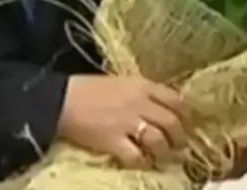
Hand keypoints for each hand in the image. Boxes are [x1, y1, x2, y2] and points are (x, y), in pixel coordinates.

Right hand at [57, 75, 186, 168]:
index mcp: (142, 85)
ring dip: (164, 152)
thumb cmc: (89, 89)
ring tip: (162, 156)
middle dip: (179, 137)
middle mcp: (139, 103)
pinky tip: (141, 162)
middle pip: (172, 122)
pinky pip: (136, 156)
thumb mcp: (121, 82)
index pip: (175, 100)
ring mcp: (127, 122)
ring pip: (159, 140)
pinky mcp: (113, 141)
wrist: (61, 100)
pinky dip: (142, 162)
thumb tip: (160, 107)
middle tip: (179, 146)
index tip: (185, 125)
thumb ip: (142, 93)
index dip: (185, 115)